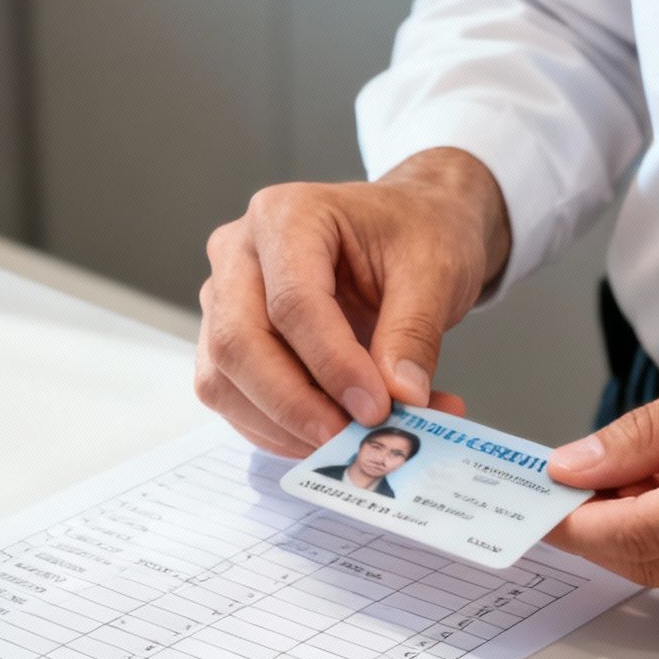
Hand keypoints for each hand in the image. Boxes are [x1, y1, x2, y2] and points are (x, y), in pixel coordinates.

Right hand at [195, 149, 511, 455]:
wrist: (409, 226)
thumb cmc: (416, 232)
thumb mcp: (434, 270)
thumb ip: (414, 334)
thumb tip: (400, 399)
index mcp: (286, 216)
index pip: (292, 302)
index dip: (332, 365)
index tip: (376, 408)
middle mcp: (239, 253)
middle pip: (239, 344)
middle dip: (295, 405)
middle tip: (350, 440)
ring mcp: (225, 299)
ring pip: (224, 380)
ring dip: (283, 427)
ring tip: (350, 442)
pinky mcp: (230, 341)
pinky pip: (235, 400)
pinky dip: (280, 431)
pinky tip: (331, 437)